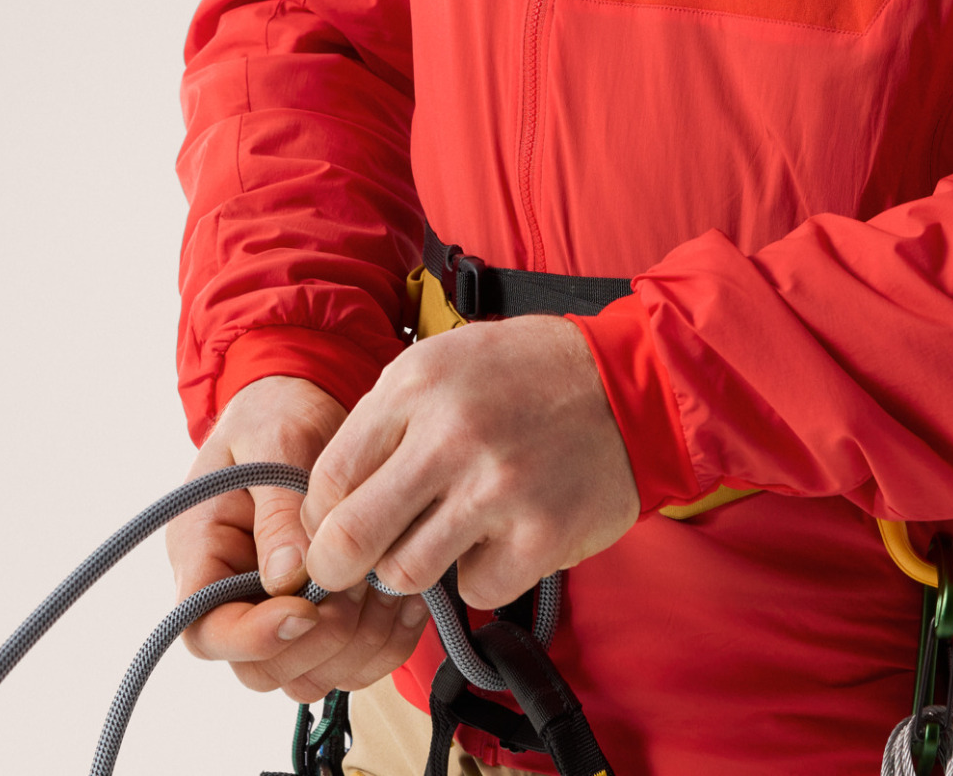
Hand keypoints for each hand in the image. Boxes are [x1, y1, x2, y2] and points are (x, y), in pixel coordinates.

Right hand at [167, 374, 430, 700]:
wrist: (304, 400)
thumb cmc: (277, 411)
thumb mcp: (275, 440)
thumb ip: (279, 507)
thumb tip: (286, 576)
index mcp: (203, 551)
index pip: (206, 630)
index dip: (255, 637)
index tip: (306, 609)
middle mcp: (233, 591)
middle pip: (261, 668)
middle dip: (317, 642)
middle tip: (359, 589)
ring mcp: (276, 605)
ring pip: (307, 672)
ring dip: (355, 646)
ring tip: (390, 588)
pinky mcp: (321, 607)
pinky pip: (348, 656)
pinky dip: (382, 642)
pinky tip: (407, 600)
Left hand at [301, 317, 639, 610]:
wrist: (630, 383)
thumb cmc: (526, 375)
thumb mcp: (443, 363)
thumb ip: (384, 424)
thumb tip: (328, 504)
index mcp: (416, 385)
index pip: (328, 479)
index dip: (322, 517)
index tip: (337, 527)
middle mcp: (451, 434)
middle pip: (350, 539)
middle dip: (339, 567)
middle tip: (352, 569)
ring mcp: (498, 488)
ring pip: (405, 574)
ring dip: (415, 566)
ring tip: (443, 535)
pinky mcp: (540, 535)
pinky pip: (475, 589)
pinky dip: (481, 573)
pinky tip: (501, 534)